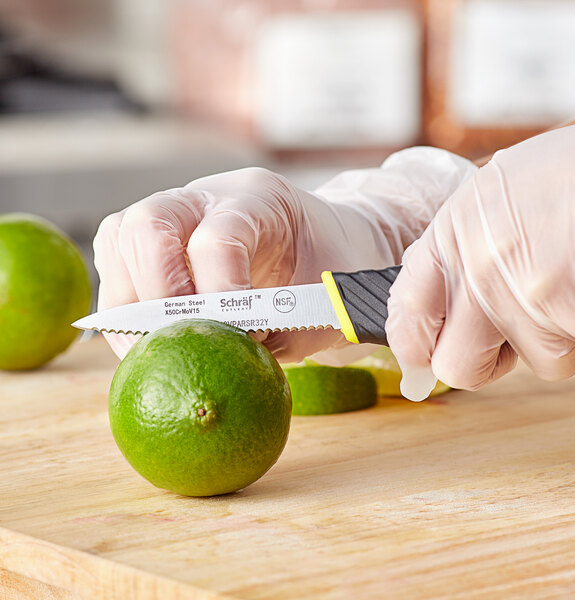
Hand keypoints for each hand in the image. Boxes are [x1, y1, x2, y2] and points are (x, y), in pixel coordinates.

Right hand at [93, 148, 475, 361]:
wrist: (320, 246)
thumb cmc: (326, 271)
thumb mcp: (326, 300)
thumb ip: (279, 329)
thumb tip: (223, 363)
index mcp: (260, 199)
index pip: (218, 238)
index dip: (219, 294)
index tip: (240, 335)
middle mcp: (207, 195)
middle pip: (148, 225)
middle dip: (160, 296)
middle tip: (185, 343)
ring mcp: (174, 212)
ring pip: (119, 239)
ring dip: (130, 306)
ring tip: (159, 352)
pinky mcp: (152, 237)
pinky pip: (115, 262)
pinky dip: (123, 308)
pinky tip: (150, 340)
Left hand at [386, 120, 574, 400]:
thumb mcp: (499, 193)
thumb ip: (464, 246)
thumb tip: (446, 298)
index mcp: (454, 233)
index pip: (408, 313)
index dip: (414, 341)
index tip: (422, 352)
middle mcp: (481, 270)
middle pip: (457, 365)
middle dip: (483, 360)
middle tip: (508, 336)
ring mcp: (529, 299)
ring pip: (538, 362)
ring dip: (557, 338)